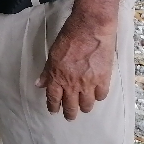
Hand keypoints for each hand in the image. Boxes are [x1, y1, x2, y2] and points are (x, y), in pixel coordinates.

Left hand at [34, 0, 127, 119]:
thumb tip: (40, 84)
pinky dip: (98, 96)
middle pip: (71, 106)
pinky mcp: (103, 79)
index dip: (54, 107)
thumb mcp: (53, 53)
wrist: (91, 27)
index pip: (53, 99)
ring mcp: (88, 83)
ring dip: (84, 107)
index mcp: (57, 77)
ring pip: (87, 105)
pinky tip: (97, 94)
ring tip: (84, 107)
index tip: (54, 111)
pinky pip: (101, 95)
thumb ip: (47, 71)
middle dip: (70, 113)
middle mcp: (72, 84)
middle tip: (70, 116)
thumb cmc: (70, 36)